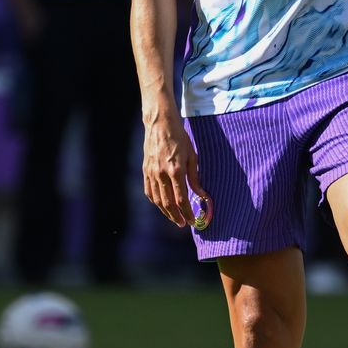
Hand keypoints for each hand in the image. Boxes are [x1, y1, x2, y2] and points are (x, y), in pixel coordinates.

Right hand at [142, 110, 209, 227]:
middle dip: (176, 216)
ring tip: (174, 218)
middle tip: (183, 224)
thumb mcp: (192, 156)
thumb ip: (195, 178)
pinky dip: (155, 202)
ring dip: (166, 212)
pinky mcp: (145, 171)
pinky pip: (149, 191)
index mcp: (176, 171)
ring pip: (157, 200)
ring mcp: (151, 173)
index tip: (192, 220)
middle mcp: (162, 174)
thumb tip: (202, 195)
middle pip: (168, 203)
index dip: (187, 213)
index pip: (181, 199)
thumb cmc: (180, 138)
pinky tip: (162, 205)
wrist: (160, 124)